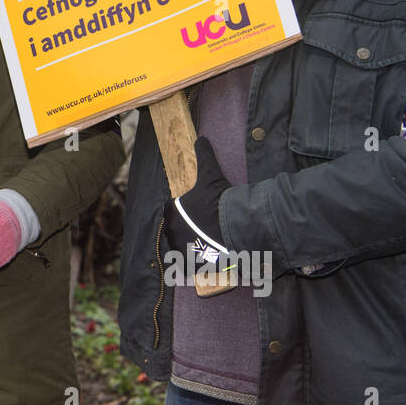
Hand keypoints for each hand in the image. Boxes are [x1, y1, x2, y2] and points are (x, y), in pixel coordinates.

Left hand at [165, 137, 229, 261]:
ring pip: (184, 248)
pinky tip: (209, 258)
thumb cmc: (219, 201)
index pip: (174, 211)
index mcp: (172, 212)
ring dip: (193, 247)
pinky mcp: (192, 265)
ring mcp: (181, 250)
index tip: (200, 212)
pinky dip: (198, 264)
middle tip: (206, 229)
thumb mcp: (211, 175)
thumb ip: (204, 156)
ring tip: (209, 244)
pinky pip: (191, 266)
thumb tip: (202, 139)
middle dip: (189, 230)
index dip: (187, 212)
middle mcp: (171, 232)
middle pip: (179, 230)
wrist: (233, 228)